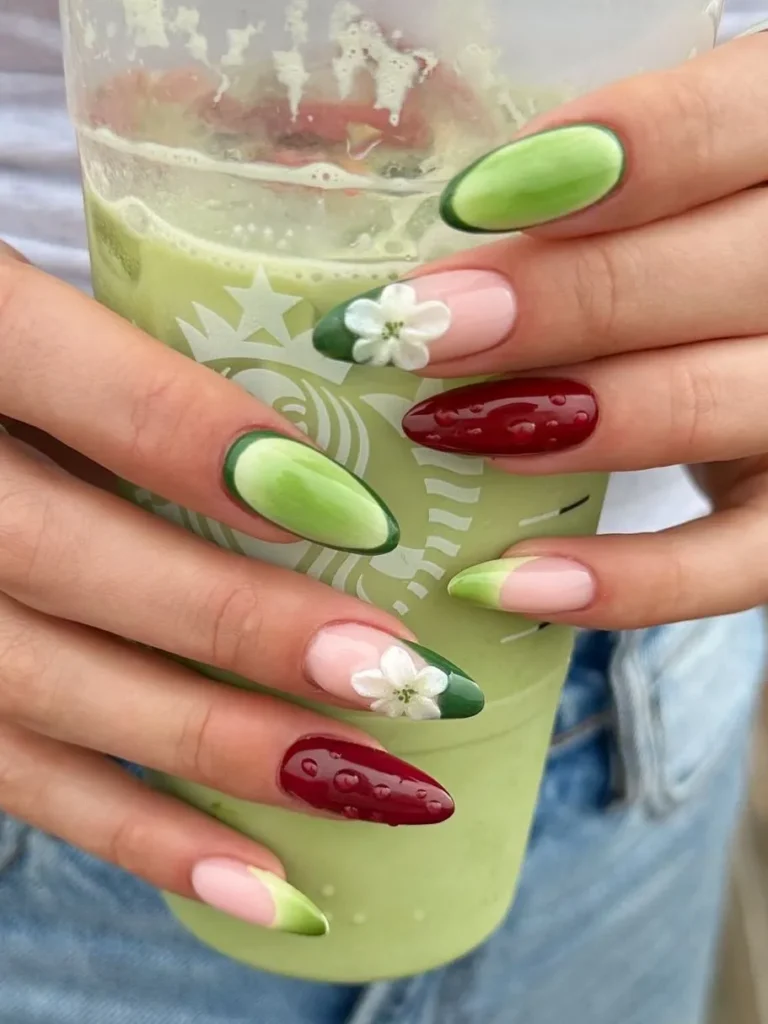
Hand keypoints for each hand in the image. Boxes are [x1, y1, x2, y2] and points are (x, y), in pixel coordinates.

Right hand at [0, 246, 474, 932]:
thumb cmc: (4, 366)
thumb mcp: (38, 318)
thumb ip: (148, 354)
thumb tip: (325, 436)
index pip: (83, 389)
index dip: (214, 447)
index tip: (358, 515)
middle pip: (63, 558)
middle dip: (240, 627)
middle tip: (396, 677)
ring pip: (45, 689)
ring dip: (218, 750)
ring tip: (370, 788)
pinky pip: (15, 781)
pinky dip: (141, 838)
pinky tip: (261, 884)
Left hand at [313, 32, 767, 630]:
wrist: (742, 342)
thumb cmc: (667, 251)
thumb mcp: (646, 197)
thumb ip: (574, 193)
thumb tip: (425, 237)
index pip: (729, 125)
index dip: (616, 151)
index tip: (468, 200)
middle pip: (717, 272)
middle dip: (556, 302)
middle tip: (423, 327)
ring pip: (715, 405)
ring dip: (570, 420)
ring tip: (445, 429)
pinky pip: (735, 561)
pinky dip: (623, 582)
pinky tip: (501, 580)